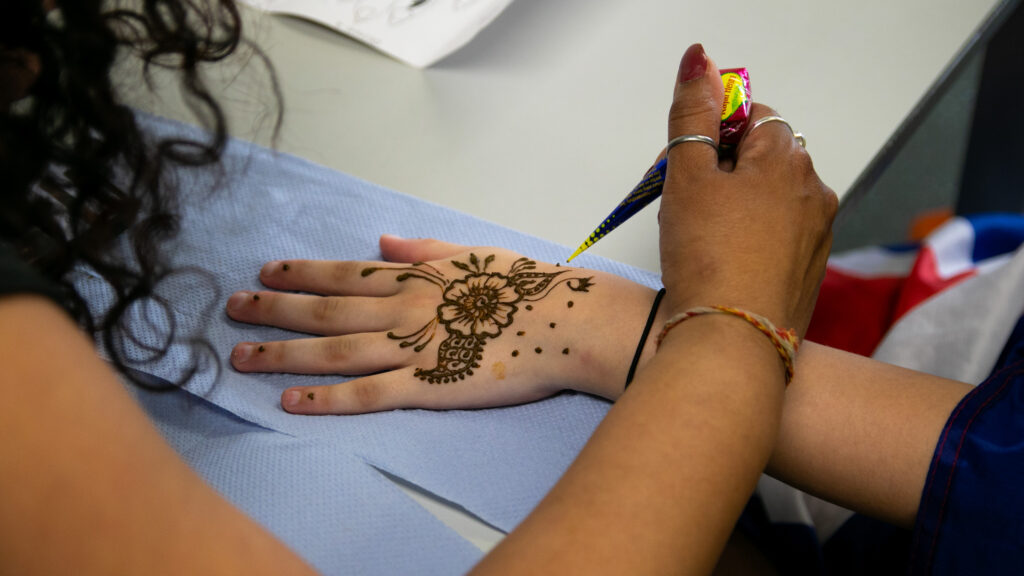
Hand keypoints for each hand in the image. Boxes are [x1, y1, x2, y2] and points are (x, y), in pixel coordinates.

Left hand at [226, 235, 661, 413]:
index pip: (344, 272)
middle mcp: (402, 308)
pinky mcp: (426, 386)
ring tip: (241, 356)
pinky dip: (326, 399)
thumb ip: (424, 249)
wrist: (566, 322)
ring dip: (283, 354)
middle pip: (324, 309)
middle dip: (273, 309)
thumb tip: (382, 239)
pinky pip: (366, 393)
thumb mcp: (474, 254)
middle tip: (232, 310)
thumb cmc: (527, 287)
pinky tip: (291, 402)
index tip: (264, 270)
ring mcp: (411, 348)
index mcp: (415, 275)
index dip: (300, 271)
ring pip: (332, 350)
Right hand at [659, 45, 836, 335]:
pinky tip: (722, 264)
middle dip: (721, 172)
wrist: (732, 342)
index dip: (712, 134)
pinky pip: (776, 238)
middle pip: (761, 159)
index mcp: (788, 159)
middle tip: (683, 205)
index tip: (686, 167)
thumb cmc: (708, 256)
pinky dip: (750, 240)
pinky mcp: (808, 273)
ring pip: (768, 201)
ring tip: (699, 239)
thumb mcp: (688, 176)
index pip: (751, 116)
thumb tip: (699, 61)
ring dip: (735, 207)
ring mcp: (817, 235)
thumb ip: (692, 114)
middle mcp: (814, 191)